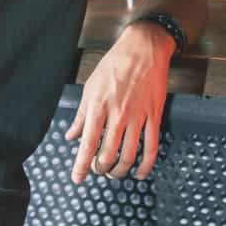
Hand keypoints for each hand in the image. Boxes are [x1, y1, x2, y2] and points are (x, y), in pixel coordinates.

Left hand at [65, 21, 174, 182]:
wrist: (144, 48)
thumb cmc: (116, 63)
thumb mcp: (91, 86)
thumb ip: (81, 114)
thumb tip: (71, 135)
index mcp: (99, 106)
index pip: (88, 144)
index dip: (81, 166)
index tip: (78, 178)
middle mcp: (118, 114)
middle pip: (107, 155)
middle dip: (99, 169)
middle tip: (96, 169)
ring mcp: (138, 116)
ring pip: (128, 156)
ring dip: (119, 170)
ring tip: (114, 173)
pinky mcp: (154, 116)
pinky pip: (151, 147)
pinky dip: (145, 165)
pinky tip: (140, 172)